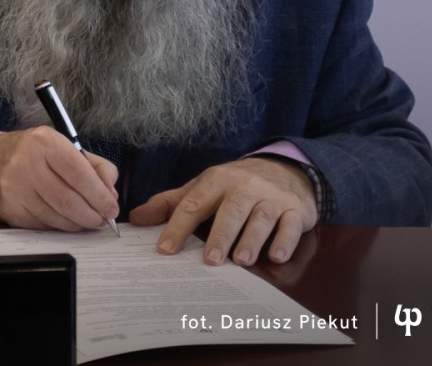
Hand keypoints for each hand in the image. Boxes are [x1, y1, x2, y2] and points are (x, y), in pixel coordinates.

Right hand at [0, 126, 119, 230]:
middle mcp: (27, 164)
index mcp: (45, 143)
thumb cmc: (34, 154)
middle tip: (102, 219)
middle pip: (69, 201)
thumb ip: (95, 167)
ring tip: (86, 220)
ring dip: (78, 224)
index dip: (100, 195)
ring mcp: (16, 189)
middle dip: (93, 215)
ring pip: (58, 217)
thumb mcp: (65, 147)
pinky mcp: (10, 209)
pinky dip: (60, 227)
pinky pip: (44, 225)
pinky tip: (65, 220)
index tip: (111, 208)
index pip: (79, 173)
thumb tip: (111, 194)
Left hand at [130, 156, 317, 264]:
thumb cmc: (234, 185)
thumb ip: (170, 204)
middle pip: (231, 210)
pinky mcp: (296, 209)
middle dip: (220, 235)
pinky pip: (291, 225)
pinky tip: (276, 256)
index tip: (165, 249)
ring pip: (261, 217)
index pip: (194, 204)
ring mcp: (272, 197)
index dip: (178, 226)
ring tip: (240, 261)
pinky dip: (285, 241)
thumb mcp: (202, 188)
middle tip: (210, 260)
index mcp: (216, 180)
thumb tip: (135, 218)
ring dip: (251, 240)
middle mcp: (244, 186)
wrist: (283, 169)